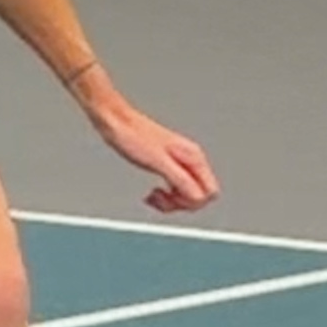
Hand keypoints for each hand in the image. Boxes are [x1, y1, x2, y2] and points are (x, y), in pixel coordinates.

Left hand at [88, 97, 219, 214]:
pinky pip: (176, 188)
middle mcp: (191, 160)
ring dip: (171, 201)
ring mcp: (180, 162)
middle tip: (160, 198)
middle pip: (201, 195)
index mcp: (193, 158)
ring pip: (188, 193)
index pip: (210, 192)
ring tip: (153, 196)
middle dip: (180, 203)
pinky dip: (166, 196)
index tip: (172, 198)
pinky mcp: (168, 165)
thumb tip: (196, 197)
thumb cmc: (133, 137)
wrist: (117, 123)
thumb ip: (180, 180)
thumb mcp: (158, 162)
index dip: (192, 202)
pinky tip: (152, 194)